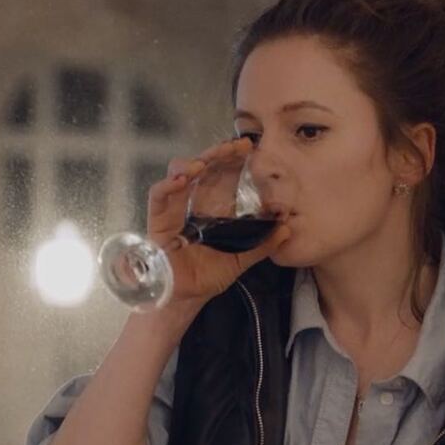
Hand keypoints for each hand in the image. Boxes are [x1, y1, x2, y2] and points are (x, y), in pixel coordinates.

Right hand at [146, 137, 291, 310]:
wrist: (186, 299)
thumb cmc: (208, 276)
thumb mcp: (241, 258)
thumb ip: (263, 244)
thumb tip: (287, 229)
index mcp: (213, 209)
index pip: (223, 176)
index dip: (234, 160)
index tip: (250, 148)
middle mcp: (193, 205)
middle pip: (204, 170)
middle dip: (218, 155)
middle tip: (236, 146)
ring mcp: (174, 211)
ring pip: (179, 177)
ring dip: (192, 164)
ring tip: (206, 162)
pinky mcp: (157, 223)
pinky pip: (158, 199)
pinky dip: (167, 186)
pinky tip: (182, 179)